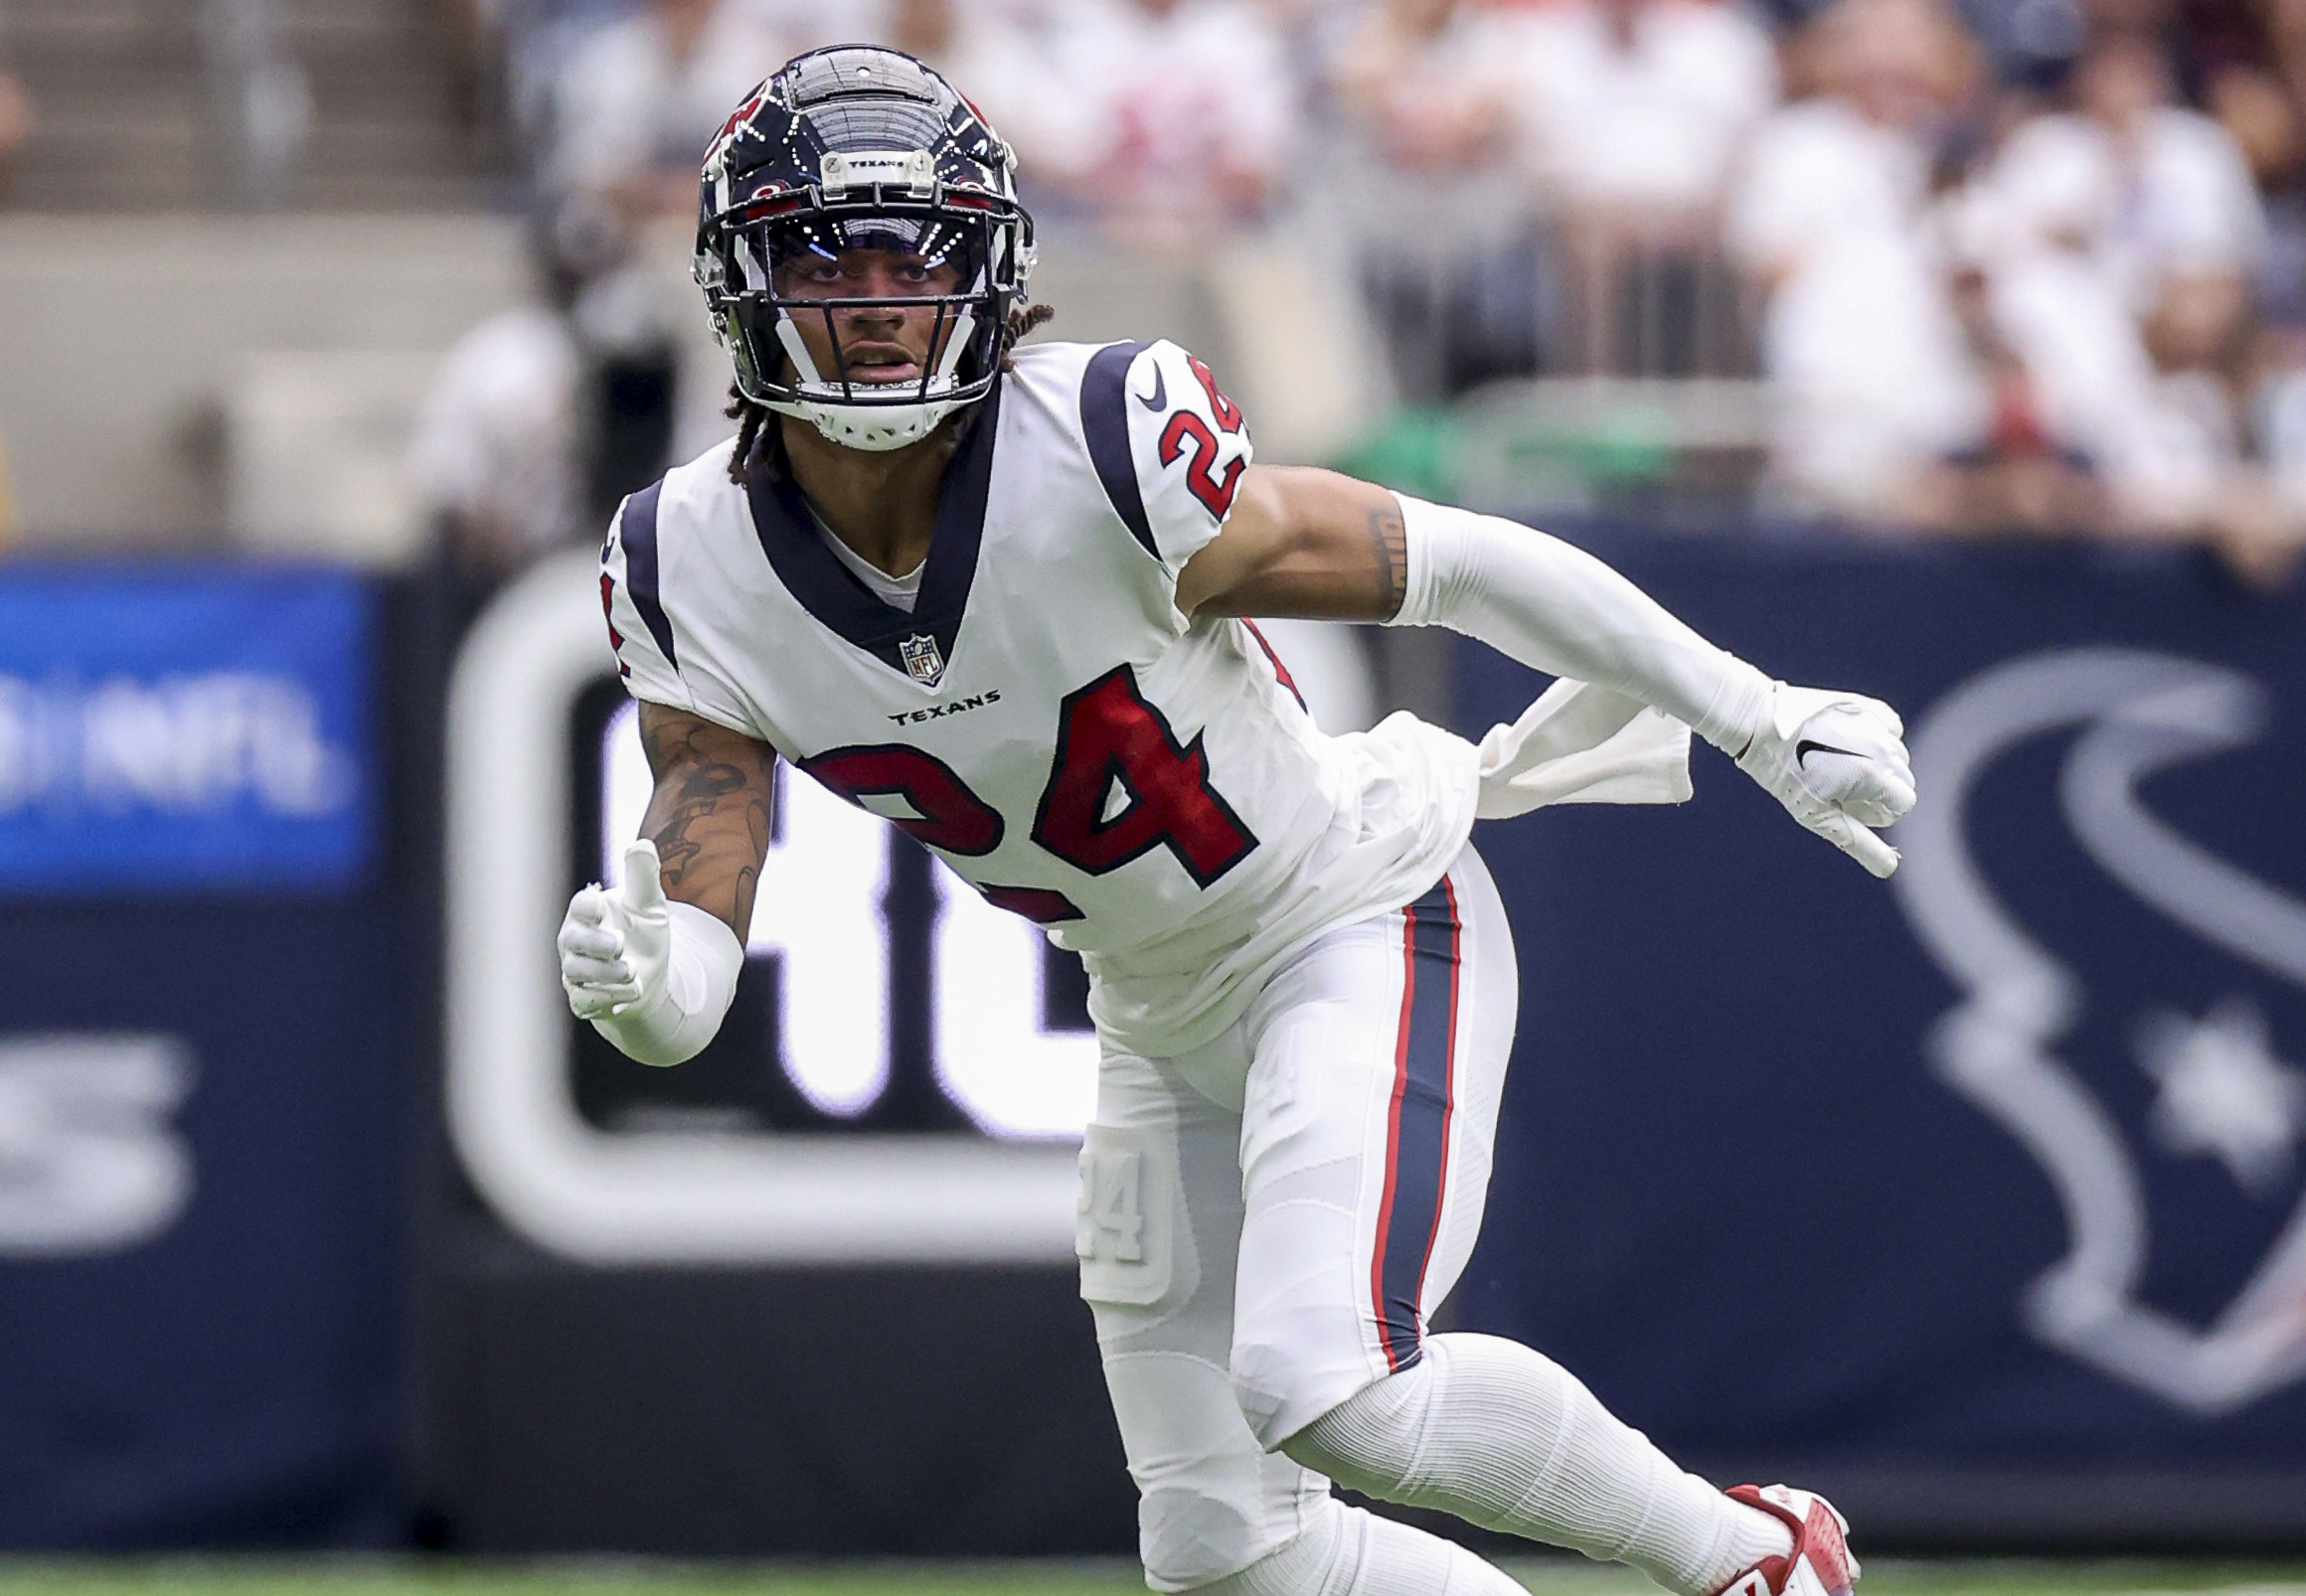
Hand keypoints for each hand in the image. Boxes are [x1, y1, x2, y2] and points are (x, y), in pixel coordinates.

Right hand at [558, 839, 672, 1019]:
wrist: (650, 979)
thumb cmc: (644, 934)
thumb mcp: (649, 905)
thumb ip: (643, 877)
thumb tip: (641, 844)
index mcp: (589, 913)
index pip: (579, 906)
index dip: (586, 907)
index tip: (600, 907)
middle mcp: (575, 942)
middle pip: (571, 940)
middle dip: (594, 943)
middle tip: (619, 943)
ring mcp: (576, 972)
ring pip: (578, 972)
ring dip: (605, 973)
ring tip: (632, 971)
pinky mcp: (583, 999)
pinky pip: (584, 1001)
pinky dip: (606, 999)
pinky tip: (632, 992)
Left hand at [1734, 684, 1915, 877]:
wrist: (1762, 724)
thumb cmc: (1787, 775)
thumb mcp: (1819, 815)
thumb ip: (1859, 842)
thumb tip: (1889, 868)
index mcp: (1876, 775)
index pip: (1905, 803)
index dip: (1878, 810)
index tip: (1846, 804)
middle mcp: (1885, 747)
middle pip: (1903, 781)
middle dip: (1878, 789)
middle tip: (1837, 785)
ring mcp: (1878, 724)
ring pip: (1897, 756)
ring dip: (1877, 765)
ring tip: (1836, 762)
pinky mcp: (1870, 707)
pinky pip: (1890, 730)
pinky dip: (1877, 739)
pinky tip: (1847, 743)